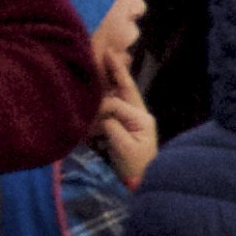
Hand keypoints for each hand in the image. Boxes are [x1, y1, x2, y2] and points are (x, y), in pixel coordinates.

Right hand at [89, 41, 157, 183]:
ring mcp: (134, 119)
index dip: (103, 104)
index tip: (91, 107)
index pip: (118, 103)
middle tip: (107, 52)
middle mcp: (139, 115)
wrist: (143, 182)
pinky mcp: (127, 126)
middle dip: (116, 71)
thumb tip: (102, 114)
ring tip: (106, 61)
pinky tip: (104, 82)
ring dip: (114, 78)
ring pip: (122, 93)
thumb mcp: (123, 148)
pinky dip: (111, 92)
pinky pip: (118, 104)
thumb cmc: (135, 167)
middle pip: (126, 88)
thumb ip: (112, 127)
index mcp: (142, 119)